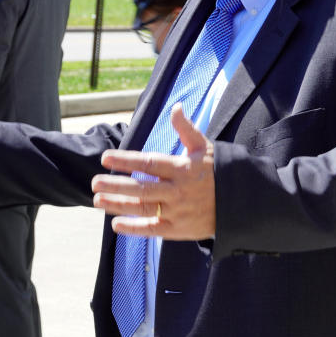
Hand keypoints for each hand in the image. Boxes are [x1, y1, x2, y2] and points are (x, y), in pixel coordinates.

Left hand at [91, 103, 215, 239]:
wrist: (241, 203)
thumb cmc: (217, 171)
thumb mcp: (204, 147)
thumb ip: (186, 128)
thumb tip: (176, 106)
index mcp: (182, 168)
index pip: (149, 163)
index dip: (126, 161)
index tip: (105, 158)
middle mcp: (178, 191)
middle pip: (141, 188)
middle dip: (116, 185)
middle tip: (94, 182)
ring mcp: (178, 211)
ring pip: (144, 209)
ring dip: (118, 205)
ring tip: (97, 200)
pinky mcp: (179, 230)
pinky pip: (154, 230)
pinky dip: (135, 229)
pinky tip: (116, 225)